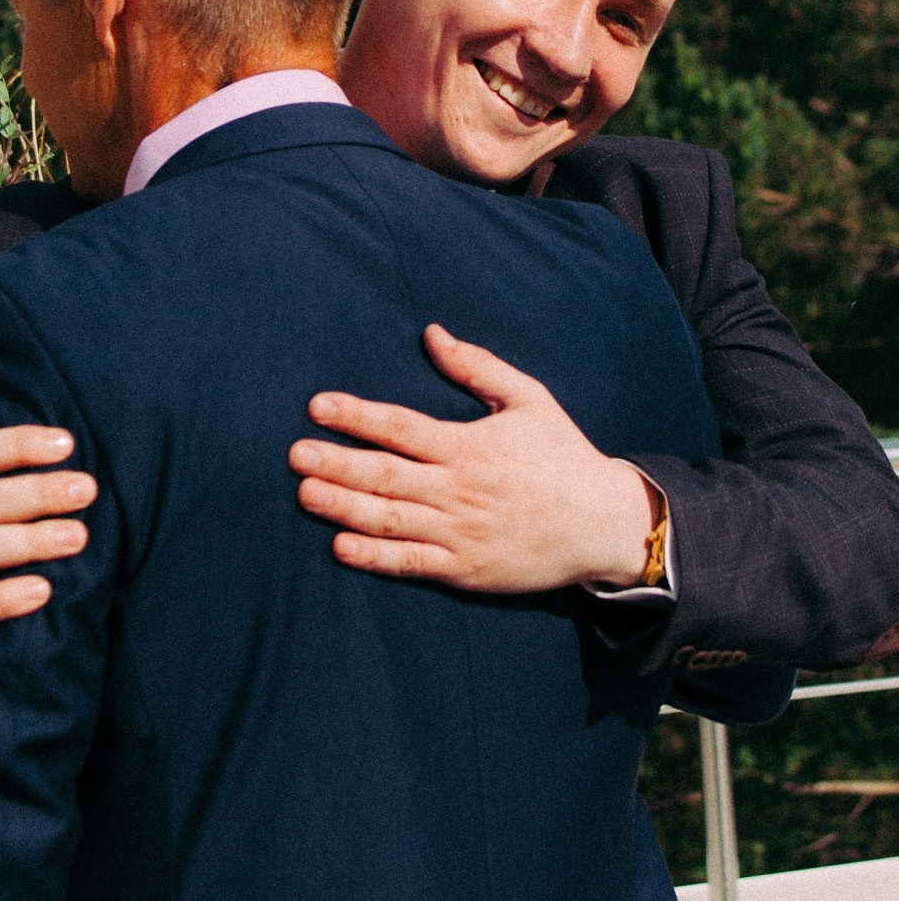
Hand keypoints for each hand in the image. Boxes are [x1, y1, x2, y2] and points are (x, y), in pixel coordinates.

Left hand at [289, 324, 658, 592]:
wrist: (606, 524)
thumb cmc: (563, 456)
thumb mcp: (530, 400)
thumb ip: (478, 367)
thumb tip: (432, 333)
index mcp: (468, 447)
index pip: (402, 428)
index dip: (357, 416)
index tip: (318, 406)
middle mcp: (458, 489)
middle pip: (386, 475)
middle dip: (337, 462)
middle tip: (294, 453)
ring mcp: (459, 532)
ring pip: (390, 519)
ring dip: (345, 507)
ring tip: (305, 492)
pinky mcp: (464, 568)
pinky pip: (411, 562)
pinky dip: (376, 557)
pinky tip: (341, 548)